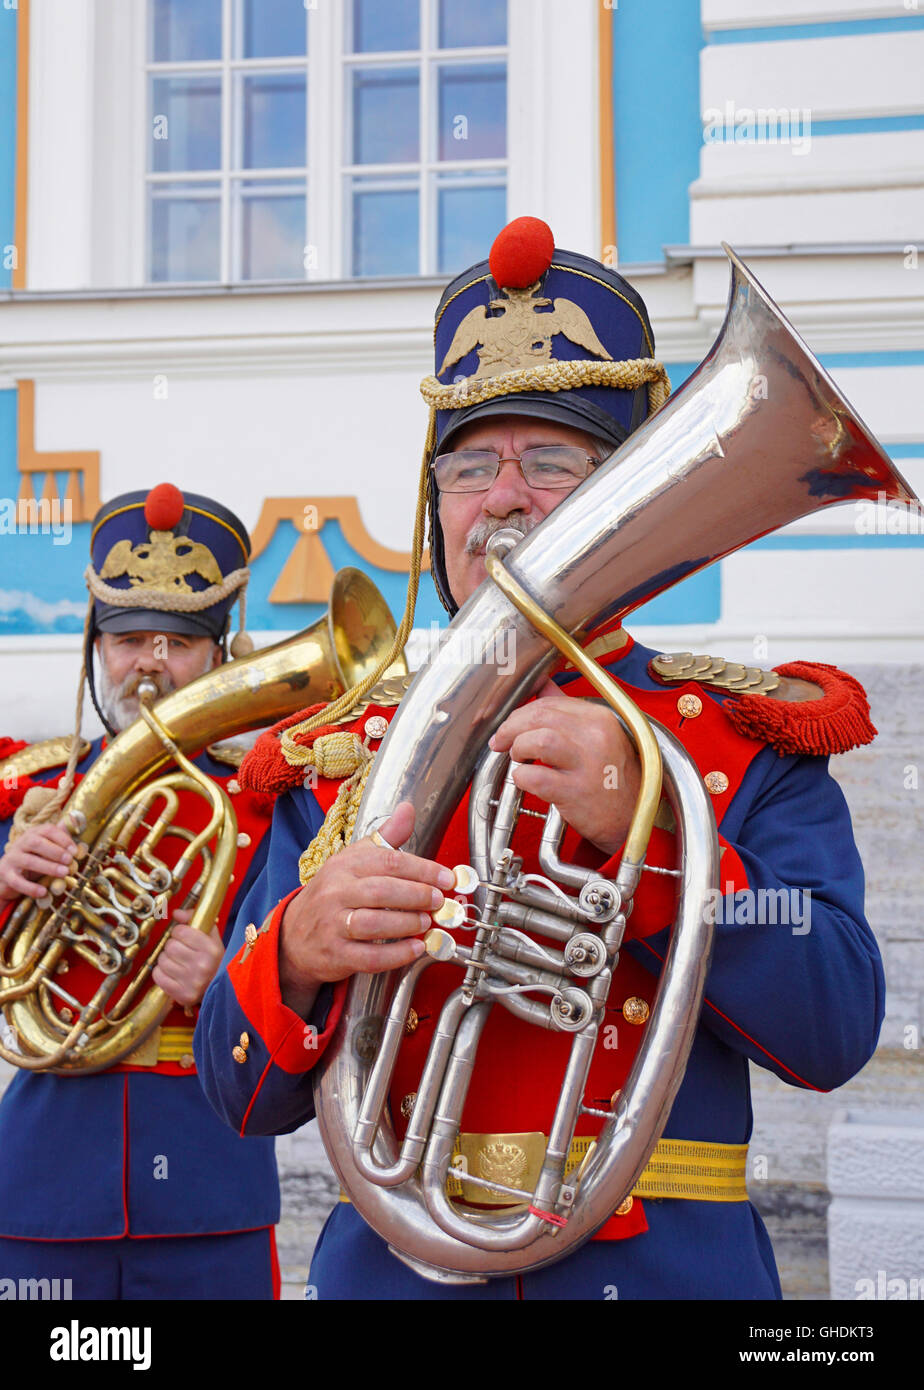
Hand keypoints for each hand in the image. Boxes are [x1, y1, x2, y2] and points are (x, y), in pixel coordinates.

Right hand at [0, 824, 78, 901]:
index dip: (63, 839)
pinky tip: (43, 892)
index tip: (75, 851)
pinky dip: (31, 887)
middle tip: (69, 860)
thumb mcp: (48, 851)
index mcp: (33, 834)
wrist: (7, 876)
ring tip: (64, 873)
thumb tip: (82, 840)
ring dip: (48, 867)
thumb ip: (62, 844)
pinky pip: (17, 881)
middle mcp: (21, 843)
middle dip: (55, 851)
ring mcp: (12, 859)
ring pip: (28, 861)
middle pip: (36, 843)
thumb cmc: (34, 861)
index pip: (48, 830)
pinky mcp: (5, 875)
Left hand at [152, 910, 223, 1006]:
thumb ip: (196, 919)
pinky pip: (158, 975)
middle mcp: (203, 966)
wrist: (221, 988)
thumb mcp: (212, 937)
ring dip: (167, 959)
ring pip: (162, 960)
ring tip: (177, 962)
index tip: (184, 936)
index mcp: (212, 949)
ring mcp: (193, 982)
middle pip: (170, 946)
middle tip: (181, 950)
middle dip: (172, 946)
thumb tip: (176, 913)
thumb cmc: (214, 960)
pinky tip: (173, 973)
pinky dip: (161, 973)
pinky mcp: (183, 995)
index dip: (179, 932)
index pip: (181, 932)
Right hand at [278, 801, 454, 1016]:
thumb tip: (408, 809)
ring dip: (407, 924)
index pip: (387, 862)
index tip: (447, 878)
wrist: (296, 933)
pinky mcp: (335, 954)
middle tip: (440, 901)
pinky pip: (368, 957)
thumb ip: (386, 837)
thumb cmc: (334, 893)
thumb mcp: (355, 859)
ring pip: (374, 924)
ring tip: (427, 922)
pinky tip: (415, 948)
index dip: (422, 870)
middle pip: (381, 891)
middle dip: (417, 896)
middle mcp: (336, 893)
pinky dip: (396, 955)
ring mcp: (333, 925)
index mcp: (344, 865)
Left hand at [489, 681, 640, 855]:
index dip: (522, 712)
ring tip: (517, 757)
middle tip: (502, 741)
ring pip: (538, 740)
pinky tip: (524, 779)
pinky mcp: (576, 792)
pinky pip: (536, 777)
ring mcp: (588, 765)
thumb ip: (569, 711)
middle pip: (539, 717)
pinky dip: (521, 777)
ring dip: (518, 747)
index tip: (512, 724)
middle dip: (511, 727)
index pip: (550, 703)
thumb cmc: (613, 778)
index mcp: (600, 719)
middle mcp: (596, 737)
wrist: (634, 817)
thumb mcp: (600, 737)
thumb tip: (541, 687)